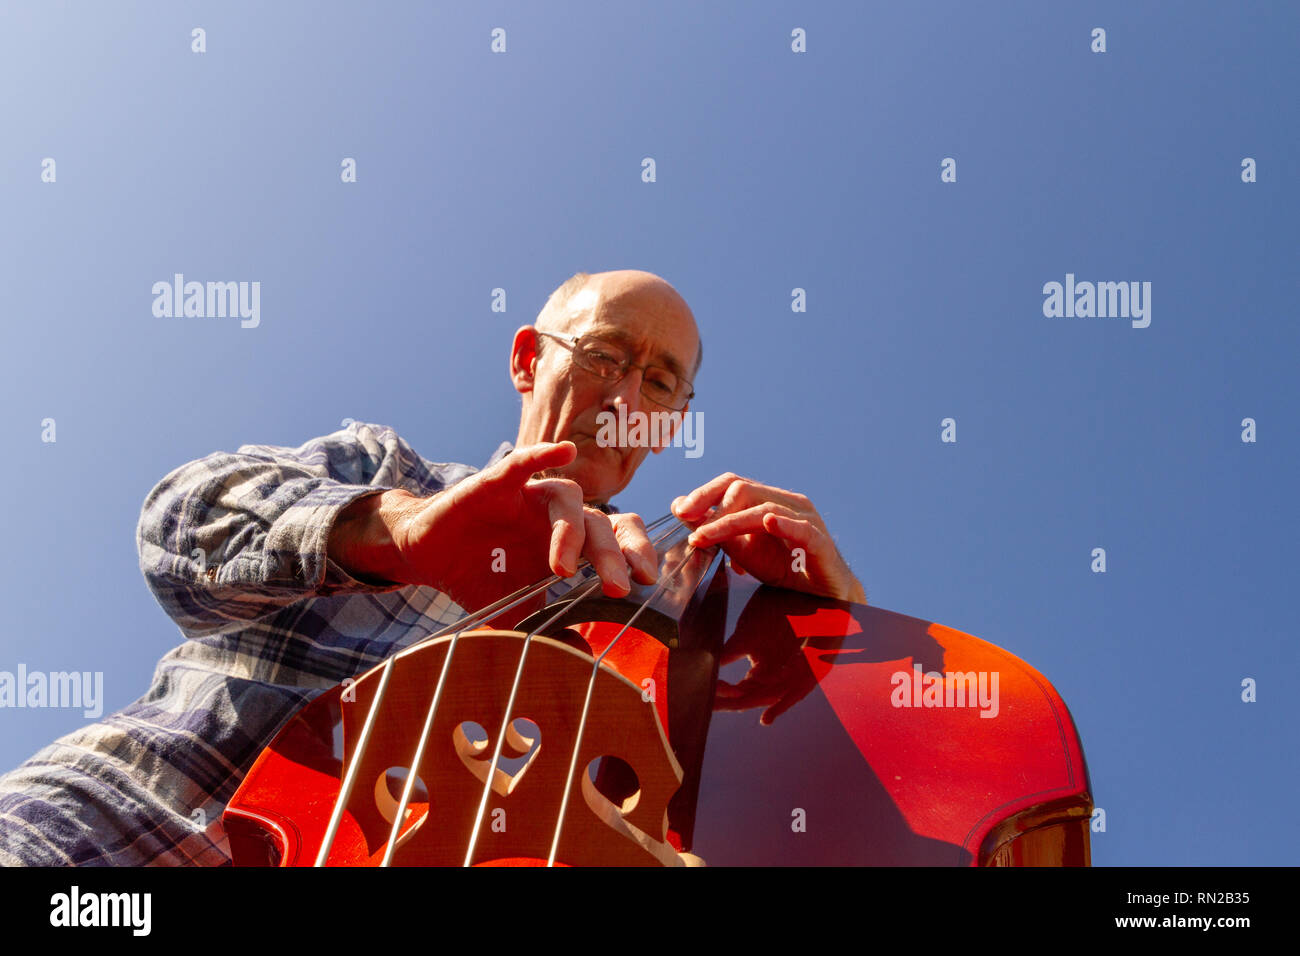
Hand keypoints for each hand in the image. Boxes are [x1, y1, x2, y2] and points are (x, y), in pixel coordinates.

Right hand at [331, 442, 657, 617]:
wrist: (428, 554)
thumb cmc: (480, 580)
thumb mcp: (518, 612)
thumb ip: (549, 629)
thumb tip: (586, 662)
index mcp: (573, 543)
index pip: (618, 540)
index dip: (637, 555)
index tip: (649, 583)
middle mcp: (559, 517)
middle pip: (601, 523)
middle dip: (613, 555)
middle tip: (620, 587)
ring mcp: (530, 497)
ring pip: (568, 500)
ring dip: (571, 531)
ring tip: (564, 568)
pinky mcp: (497, 484)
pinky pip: (522, 464)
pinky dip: (543, 455)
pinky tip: (563, 450)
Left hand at [671, 473, 865, 603]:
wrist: (821, 595)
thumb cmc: (783, 568)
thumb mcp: (742, 550)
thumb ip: (715, 531)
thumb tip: (680, 509)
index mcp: (767, 501)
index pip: (732, 483)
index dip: (704, 493)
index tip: (679, 510)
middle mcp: (787, 503)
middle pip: (744, 489)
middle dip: (712, 507)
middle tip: (693, 530)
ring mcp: (806, 519)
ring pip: (764, 509)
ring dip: (731, 523)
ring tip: (708, 536)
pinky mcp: (821, 541)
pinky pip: (802, 528)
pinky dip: (785, 524)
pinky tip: (768, 524)